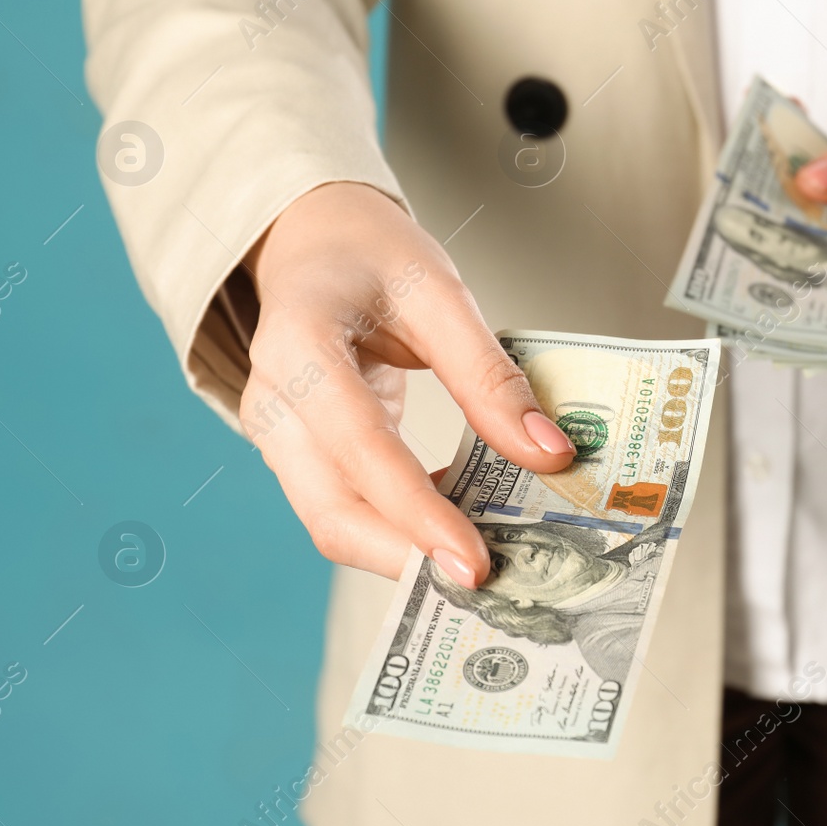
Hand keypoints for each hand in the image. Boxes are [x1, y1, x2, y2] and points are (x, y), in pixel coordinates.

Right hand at [240, 182, 575, 585]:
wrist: (308, 241)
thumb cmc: (367, 254)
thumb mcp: (438, 291)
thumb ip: (489, 374)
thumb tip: (551, 454)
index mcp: (300, 347)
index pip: (360, 448)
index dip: (417, 512)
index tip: (475, 562)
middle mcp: (274, 405)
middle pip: (332, 512)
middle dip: (410, 559)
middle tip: (491, 584)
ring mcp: (279, 438)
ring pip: (335, 523)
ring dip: (408, 553)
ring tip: (490, 562)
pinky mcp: (301, 457)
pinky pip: (348, 508)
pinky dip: (402, 528)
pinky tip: (464, 524)